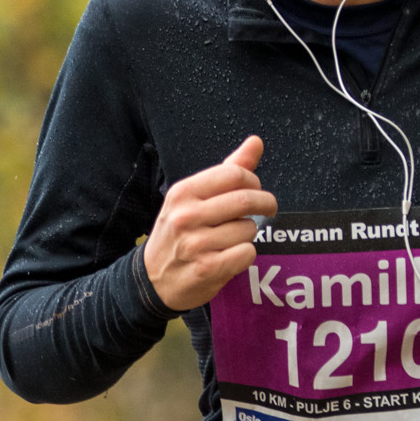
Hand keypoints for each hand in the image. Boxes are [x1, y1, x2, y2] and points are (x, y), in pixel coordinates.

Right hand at [143, 136, 277, 312]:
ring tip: (233, 238)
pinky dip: (246, 254)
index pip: (234, 174)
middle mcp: (187, 216)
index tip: (256, 189)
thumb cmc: (178, 232)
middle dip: (265, 204)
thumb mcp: (192, 198)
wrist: (152, 279)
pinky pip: (247, 253)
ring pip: (249, 229)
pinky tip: (230, 256)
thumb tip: (257, 141)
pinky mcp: (207, 269)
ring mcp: (196, 244)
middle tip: (267, 209)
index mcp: (183, 192)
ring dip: (250, 233)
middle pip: (246, 200)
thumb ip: (228, 169)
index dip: (254, 181)